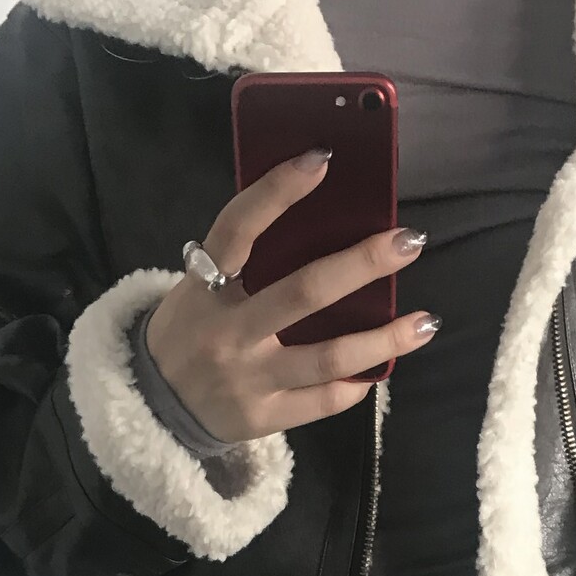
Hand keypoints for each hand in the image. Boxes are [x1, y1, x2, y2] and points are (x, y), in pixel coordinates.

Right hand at [143, 149, 437, 445]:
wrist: (150, 407)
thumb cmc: (189, 332)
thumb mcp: (198, 290)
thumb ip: (244, 263)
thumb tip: (320, 222)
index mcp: (205, 288)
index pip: (239, 228)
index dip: (277, 191)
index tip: (322, 158)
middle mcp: (228, 332)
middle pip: (303, 292)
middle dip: (363, 264)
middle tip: (410, 241)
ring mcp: (248, 378)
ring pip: (328, 357)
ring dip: (384, 339)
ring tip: (425, 322)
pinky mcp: (263, 416)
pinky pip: (322, 401)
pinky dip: (355, 382)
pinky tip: (378, 368)